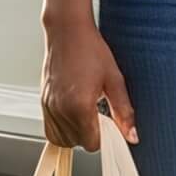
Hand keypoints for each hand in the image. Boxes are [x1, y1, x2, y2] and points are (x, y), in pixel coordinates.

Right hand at [40, 17, 135, 150]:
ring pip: (62, 139)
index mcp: (79, 106)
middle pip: (77, 143)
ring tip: (84, 111)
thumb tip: (132, 135)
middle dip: (89, 134)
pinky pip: (50, 129)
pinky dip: (62, 127)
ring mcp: (49, 106)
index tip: (107, 122)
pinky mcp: (43, 102)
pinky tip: (72, 110)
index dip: (103, 136)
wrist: (67, 31)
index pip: (92, 144)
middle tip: (97, 112)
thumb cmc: (90, 50)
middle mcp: (61, 109)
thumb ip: (124, 112)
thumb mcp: (114, 80)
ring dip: (74, 132)